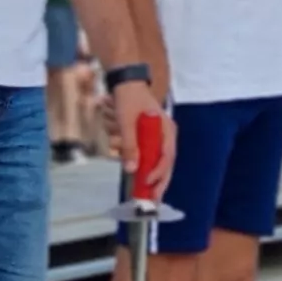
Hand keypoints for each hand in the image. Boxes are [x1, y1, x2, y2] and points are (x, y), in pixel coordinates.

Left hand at [108, 79, 174, 193]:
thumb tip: (131, 169)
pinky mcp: (143, 136)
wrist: (123, 81)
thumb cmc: (129, 98)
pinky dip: (125, 150)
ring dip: (133, 159)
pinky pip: (136, 150)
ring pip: (147, 158)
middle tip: (151, 199)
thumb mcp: (126, 122)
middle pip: (163, 163)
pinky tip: (114, 140)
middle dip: (156, 181)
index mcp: (166, 130)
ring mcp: (154, 136)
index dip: (158, 172)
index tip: (146, 182)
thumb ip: (129, 146)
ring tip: (122, 153)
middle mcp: (164, 135)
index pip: (167, 157)